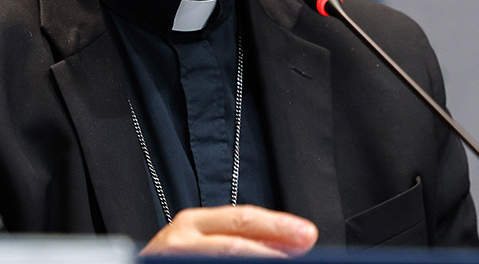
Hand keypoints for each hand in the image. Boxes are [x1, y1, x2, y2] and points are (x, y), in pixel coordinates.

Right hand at [139, 204, 318, 256]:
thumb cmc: (172, 259)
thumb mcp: (201, 243)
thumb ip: (236, 241)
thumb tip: (285, 244)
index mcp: (192, 223)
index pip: (242, 219)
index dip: (277, 225)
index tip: (306, 233)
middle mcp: (180, 238)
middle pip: (235, 239)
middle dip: (274, 241)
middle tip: (306, 242)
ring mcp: (173, 256)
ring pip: (226, 257)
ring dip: (262, 260)